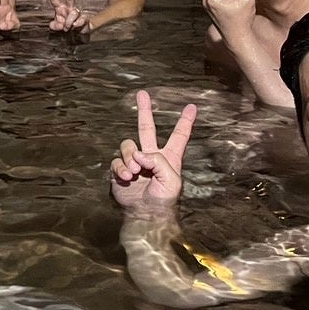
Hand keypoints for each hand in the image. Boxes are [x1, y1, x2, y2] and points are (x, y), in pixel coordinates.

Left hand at [45, 0, 91, 32]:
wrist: (75, 32)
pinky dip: (77, 25)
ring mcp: (77, 12)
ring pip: (74, 13)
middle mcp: (68, 7)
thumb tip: (60, 25)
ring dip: (69, 22)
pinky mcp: (84, 17)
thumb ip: (54, 26)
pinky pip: (81, 20)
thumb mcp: (56, 26)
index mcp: (59, 7)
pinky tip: (75, 26)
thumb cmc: (64, 26)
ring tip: (67, 28)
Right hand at [109, 90, 195, 208]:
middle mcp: (151, 156)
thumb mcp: (171, 179)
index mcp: (169, 157)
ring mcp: (135, 162)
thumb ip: (158, 161)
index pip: (179, 136)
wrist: (146, 215)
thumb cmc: (164, 200)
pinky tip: (127, 177)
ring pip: (128, 145)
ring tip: (135, 172)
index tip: (191, 107)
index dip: (185, 122)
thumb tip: (138, 154)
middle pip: (146, 128)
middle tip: (142, 94)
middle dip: (144, 111)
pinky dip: (121, 167)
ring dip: (130, 157)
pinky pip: (117, 161)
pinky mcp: (121, 171)